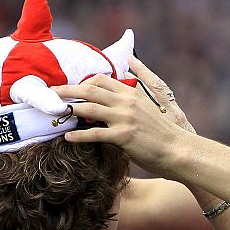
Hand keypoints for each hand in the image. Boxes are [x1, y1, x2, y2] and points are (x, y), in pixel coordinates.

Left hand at [54, 57, 195, 177]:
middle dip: (67, 90)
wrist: (178, 149)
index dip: (82, 82)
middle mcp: (127, 101)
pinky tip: (68, 137)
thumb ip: (131, 99)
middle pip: (90, 89)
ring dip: (69, 108)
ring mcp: (125, 118)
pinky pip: (95, 134)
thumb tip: (117, 92)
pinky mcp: (123, 136)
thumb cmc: (162, 132)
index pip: (101, 80)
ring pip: (89, 108)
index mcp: (131, 93)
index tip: (70, 88)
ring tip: (54, 111)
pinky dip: (79, 135)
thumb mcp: (148, 108)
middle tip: (51, 93)